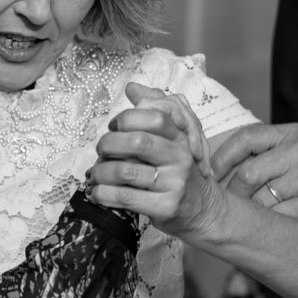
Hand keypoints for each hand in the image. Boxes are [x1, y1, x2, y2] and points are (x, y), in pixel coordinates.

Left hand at [88, 83, 216, 228]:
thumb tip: (133, 87)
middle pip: (137, 141)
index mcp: (181, 137)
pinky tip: (96, 193)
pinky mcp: (166, 206)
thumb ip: (154, 110)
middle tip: (101, 151)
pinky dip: (103, 194)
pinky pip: (126, 197)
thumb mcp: (171, 140)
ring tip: (94, 175)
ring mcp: (175, 183)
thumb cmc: (178, 173)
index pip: (154, 116)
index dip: (127, 119)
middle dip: (109, 144)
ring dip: (101, 172)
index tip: (114, 127)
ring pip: (126, 171)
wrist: (203, 210)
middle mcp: (180, 157)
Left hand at [209, 122, 297, 226]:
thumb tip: (245, 160)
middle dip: (232, 193)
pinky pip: (279, 216)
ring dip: (249, 212)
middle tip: (226, 206)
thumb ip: (282, 148)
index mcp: (294, 134)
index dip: (222, 157)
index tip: (210, 172)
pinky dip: (268, 225)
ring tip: (245, 220)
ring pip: (259, 196)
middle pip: (247, 172)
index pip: (245, 138)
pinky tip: (267, 230)